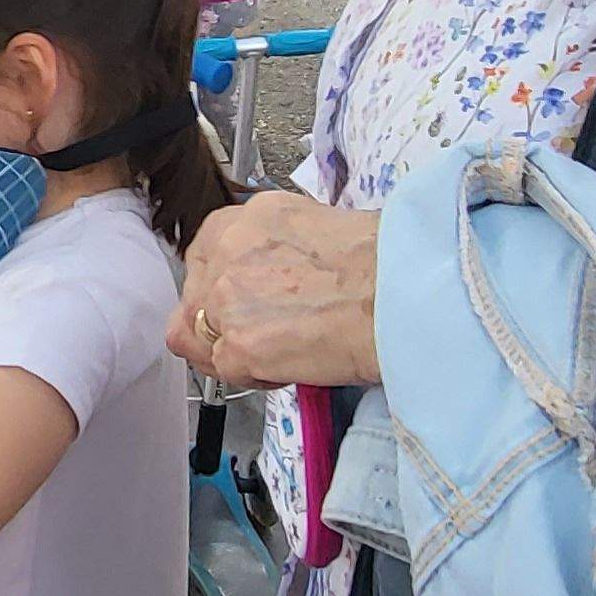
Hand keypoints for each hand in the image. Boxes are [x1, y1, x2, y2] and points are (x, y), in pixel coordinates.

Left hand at [167, 192, 382, 389]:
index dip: (218, 285)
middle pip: (194, 299)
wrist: (400, 294)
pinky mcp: (238, 347)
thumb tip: (275, 276)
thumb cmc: (381, 262)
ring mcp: (225, 300)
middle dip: (221, 322)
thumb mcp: (315, 228)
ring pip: (197, 339)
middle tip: (261, 334)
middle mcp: (226, 252)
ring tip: (274, 354)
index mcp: (245, 218)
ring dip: (229, 351)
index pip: (203, 256)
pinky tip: (290, 367)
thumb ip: (276, 249)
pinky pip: (227, 371)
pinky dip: (255, 376)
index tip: (238, 301)